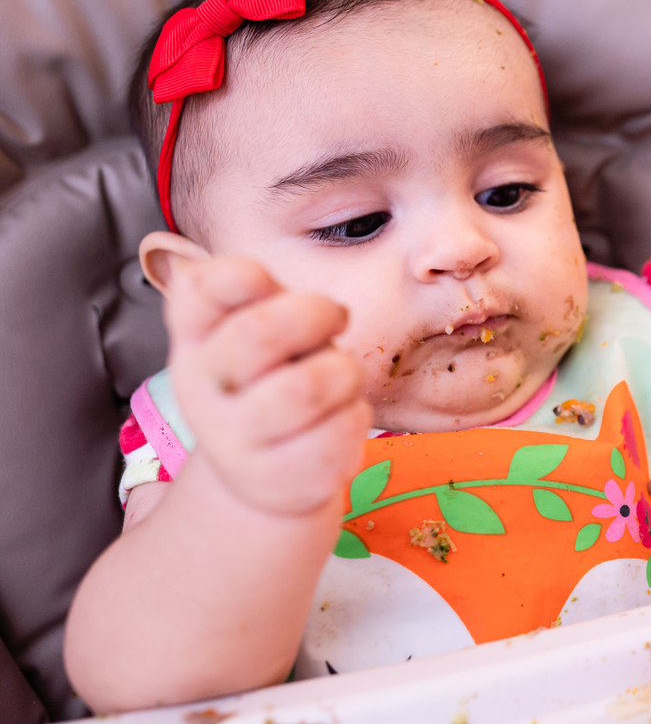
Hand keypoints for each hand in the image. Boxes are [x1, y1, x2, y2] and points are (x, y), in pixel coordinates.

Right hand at [166, 256, 372, 513]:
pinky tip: (340, 416)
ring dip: (343, 371)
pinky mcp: (276, 480)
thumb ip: (256, 298)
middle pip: (259, 333)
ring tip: (340, 376)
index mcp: (195, 340)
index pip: (196, 293)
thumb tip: (232, 271)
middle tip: (335, 317)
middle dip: (315, 313)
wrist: (269, 470)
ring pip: (307, 388)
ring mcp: (235, 441)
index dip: (237, 275)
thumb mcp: (257, 329)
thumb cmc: (274, 378)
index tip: (266, 280)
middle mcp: (203, 390)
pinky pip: (338, 433)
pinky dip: (355, 416)